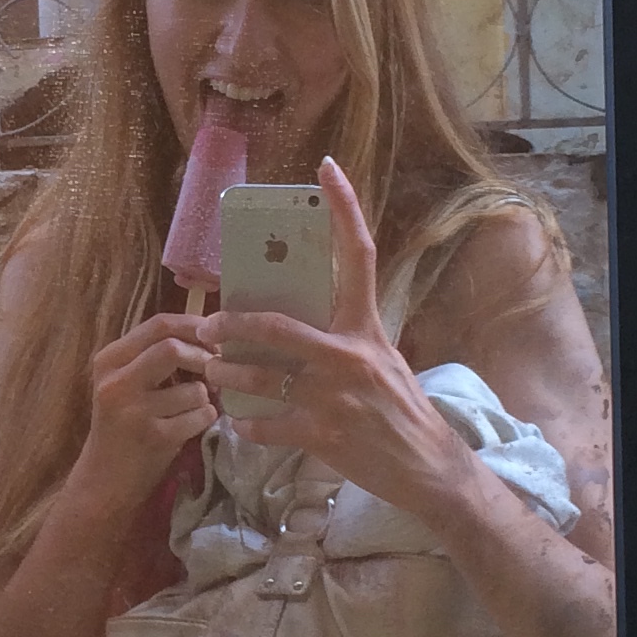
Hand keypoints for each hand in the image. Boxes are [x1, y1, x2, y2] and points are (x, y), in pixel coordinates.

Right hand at [67, 307, 217, 519]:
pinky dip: (205, 418)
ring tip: (195, 406)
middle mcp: (116, 382)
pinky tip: (192, 425)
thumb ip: (154, 355)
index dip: (193, 325)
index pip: (158, 324)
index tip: (213, 336)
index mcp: (109, 360)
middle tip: (213, 369)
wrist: (103, 480)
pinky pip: (200, 416)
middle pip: (172, 348)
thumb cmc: (122, 426)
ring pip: (193, 388)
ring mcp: (134, 411)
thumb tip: (208, 331)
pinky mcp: (154, 437)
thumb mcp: (126, 383)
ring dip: (205, 396)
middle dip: (202, 358)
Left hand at [198, 160, 482, 528]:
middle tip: (207, 326)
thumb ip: (346, 337)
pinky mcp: (322, 433)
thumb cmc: (401, 410)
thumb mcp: (383, 360)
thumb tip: (302, 319)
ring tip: (212, 373)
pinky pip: (266, 424)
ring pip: (259, 376)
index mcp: (367, 327)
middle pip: (275, 324)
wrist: (429, 467)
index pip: (357, 255)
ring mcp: (334, 395)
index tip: (326, 168)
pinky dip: (246, 425)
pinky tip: (237, 424)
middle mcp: (349, 354)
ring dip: (226, 374)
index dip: (344, 208)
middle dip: (231, 324)